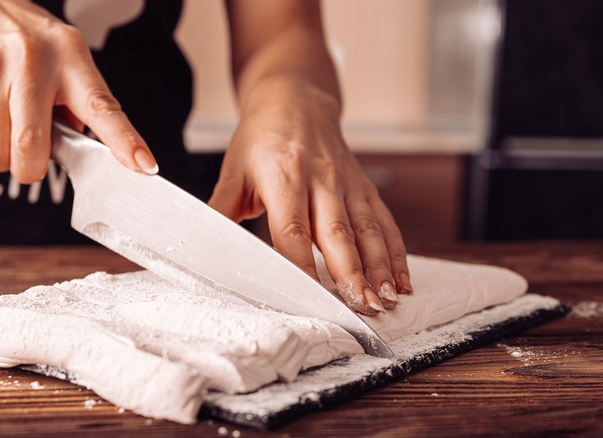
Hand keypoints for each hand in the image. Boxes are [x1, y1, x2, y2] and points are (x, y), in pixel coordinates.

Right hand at [0, 0, 156, 182]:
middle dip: (29, 169)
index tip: (144, 165)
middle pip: (32, 147)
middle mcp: (33, 62)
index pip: (103, 107)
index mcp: (71, 60)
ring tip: (0, 127)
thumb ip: (78, 104)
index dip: (125, 141)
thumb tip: (87, 150)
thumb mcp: (62, 58)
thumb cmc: (21, 41)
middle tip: (27, 160)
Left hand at [208, 81, 411, 315]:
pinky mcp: (364, 187)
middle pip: (337, 234)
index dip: (301, 266)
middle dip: (351, 274)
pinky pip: (385, 222)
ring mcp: (347, 183)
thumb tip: (201, 246)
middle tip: (361, 308)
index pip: (292, 230)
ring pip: (367, 231)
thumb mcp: (233, 170)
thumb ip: (220, 210)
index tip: (308, 298)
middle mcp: (321, 180)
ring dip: (379, 268)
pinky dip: (396, 253)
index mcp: (284, 177)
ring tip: (384, 301)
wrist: (296, 99)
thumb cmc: (261, 138)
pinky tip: (401, 281)